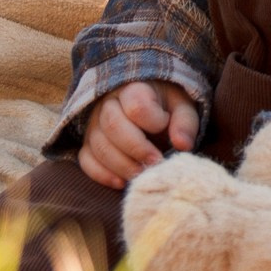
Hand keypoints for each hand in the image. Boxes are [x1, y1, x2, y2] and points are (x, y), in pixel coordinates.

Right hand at [76, 82, 201, 187]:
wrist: (147, 106)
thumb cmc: (166, 107)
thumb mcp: (182, 107)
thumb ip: (185, 123)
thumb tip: (183, 145)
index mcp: (133, 88)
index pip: (136, 105)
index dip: (153, 121)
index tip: (165, 127)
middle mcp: (108, 104)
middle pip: (112, 126)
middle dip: (136, 149)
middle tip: (156, 164)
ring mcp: (94, 124)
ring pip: (99, 146)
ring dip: (122, 165)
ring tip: (143, 175)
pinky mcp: (88, 143)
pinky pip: (86, 160)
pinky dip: (101, 174)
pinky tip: (121, 183)